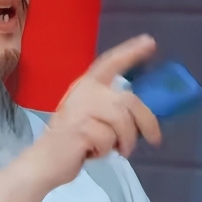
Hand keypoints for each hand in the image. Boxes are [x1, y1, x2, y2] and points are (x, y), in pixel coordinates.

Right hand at [0, 34, 160, 201]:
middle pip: (129, 100)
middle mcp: (84, 92)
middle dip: (147, 121)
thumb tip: (143, 112)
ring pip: (123, 122)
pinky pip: (109, 140)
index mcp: (86, 85)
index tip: (150, 42)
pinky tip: (93, 152)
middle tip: (155, 139)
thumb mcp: (91, 115)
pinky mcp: (80, 128)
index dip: (130, 52)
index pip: (110, 62)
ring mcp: (81, 109)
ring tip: (118, 150)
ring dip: (126, 141)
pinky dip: (107, 151)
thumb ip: (110, 107)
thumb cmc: (73, 138)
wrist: (46, 159)